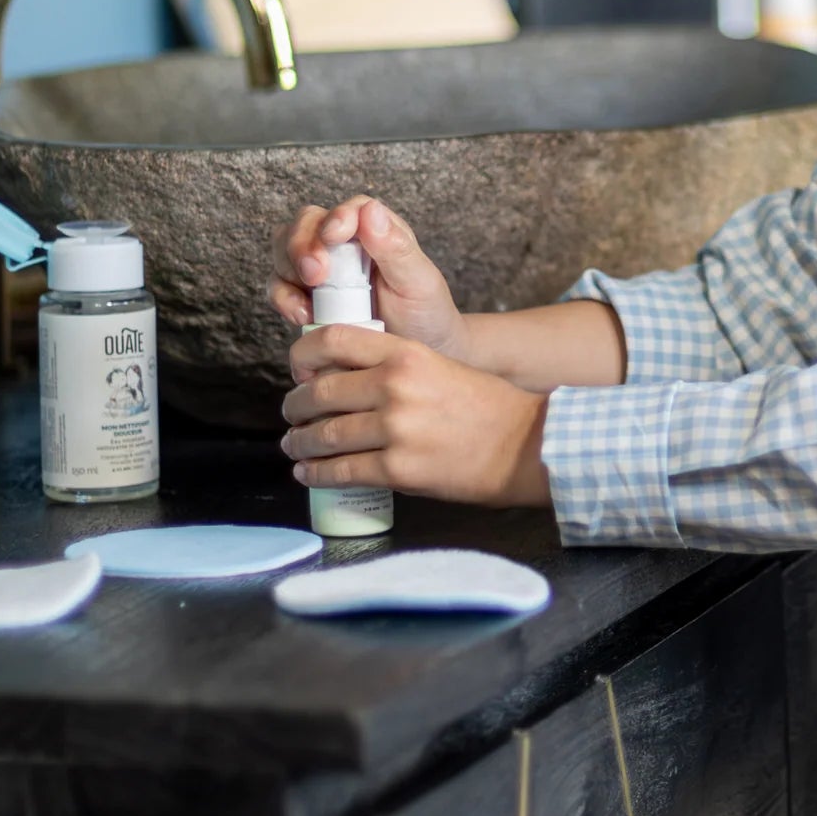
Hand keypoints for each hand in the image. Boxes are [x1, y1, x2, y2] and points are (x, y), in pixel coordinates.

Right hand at [270, 197, 470, 359]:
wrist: (417, 356)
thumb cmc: (424, 313)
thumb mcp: (419, 281)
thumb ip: (396, 247)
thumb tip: (371, 211)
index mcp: (375, 230)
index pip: (348, 210)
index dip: (336, 218)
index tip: (334, 237)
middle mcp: (343, 244)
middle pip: (306, 224)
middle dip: (303, 245)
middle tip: (315, 275)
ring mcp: (321, 269)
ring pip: (285, 251)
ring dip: (289, 272)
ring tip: (309, 302)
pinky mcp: (305, 296)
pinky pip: (279, 287)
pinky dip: (283, 298)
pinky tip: (302, 316)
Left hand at [282, 325, 551, 507]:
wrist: (524, 446)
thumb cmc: (487, 408)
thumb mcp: (438, 367)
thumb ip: (394, 369)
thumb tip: (344, 382)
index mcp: (405, 354)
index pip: (332, 341)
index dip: (303, 357)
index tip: (298, 371)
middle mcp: (395, 387)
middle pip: (319, 393)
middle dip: (296, 407)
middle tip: (292, 415)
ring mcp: (395, 429)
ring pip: (324, 435)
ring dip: (301, 442)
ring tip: (295, 445)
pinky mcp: (398, 469)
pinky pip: (341, 471)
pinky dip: (317, 473)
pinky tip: (309, 473)